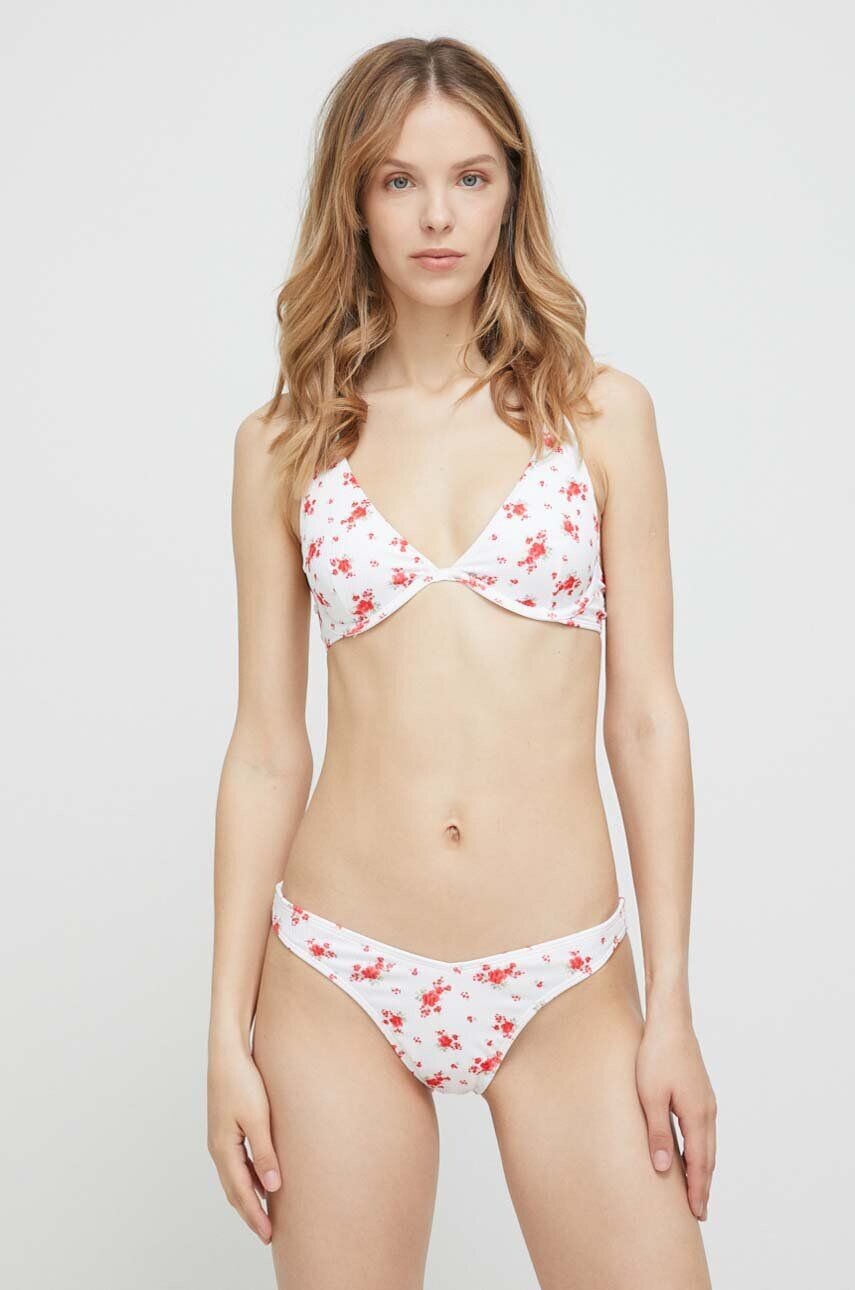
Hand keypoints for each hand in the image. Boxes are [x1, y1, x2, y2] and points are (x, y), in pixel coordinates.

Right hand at [207, 1040, 281, 1243]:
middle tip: (267, 1233)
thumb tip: (273, 1188)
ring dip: (248, 1197)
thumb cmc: (243, 1081)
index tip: (268, 1234)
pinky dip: (247, 1178)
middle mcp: (218, 1148)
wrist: (227, 1053)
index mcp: (223, 1149)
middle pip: (234, 1190)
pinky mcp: (225, 1129)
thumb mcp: (258, 1119)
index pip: (240, 1192)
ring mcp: (219, 1139)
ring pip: (234, 1178)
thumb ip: (265, 1154)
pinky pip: (236, 1163)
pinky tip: (261, 1180)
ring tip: (264, 1213)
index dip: (255, 1215)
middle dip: (250, 1213)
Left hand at [635, 1012, 716, 1220]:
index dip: (697, 1189)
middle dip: (703, 1185)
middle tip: (699, 1211)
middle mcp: (707, 1110)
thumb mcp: (650, 1096)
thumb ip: (657, 1133)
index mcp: (696, 1115)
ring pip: (708, 1143)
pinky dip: (701, 1148)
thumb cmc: (655, 1055)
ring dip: (703, 1167)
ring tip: (697, 1187)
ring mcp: (706, 1100)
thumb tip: (662, 1169)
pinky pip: (704, 1129)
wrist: (670, 1021)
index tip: (696, 1213)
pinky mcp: (700, 1091)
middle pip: (708, 1157)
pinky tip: (692, 1151)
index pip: (700, 1163)